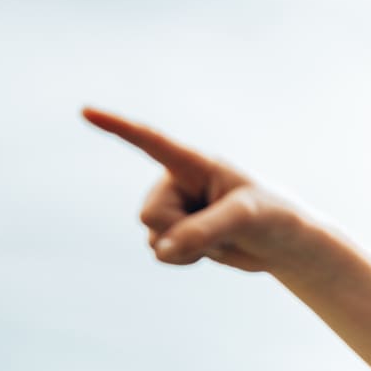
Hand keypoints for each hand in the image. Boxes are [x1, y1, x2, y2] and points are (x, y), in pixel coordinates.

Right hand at [82, 107, 307, 272]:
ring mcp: (175, 210)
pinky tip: (209, 251)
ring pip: (153, 237)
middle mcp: (177, 183)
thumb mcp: (245, 219)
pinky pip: (161, 254)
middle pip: (150, 213)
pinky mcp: (177, 235)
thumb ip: (202, 231)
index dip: (118, 127)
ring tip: (220, 237)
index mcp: (196, 164)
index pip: (152, 143)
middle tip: (222, 228)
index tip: (85, 111)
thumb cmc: (274, 217)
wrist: (284, 245)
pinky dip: (184, 260)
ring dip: (186, 248)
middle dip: (180, 231)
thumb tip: (161, 251)